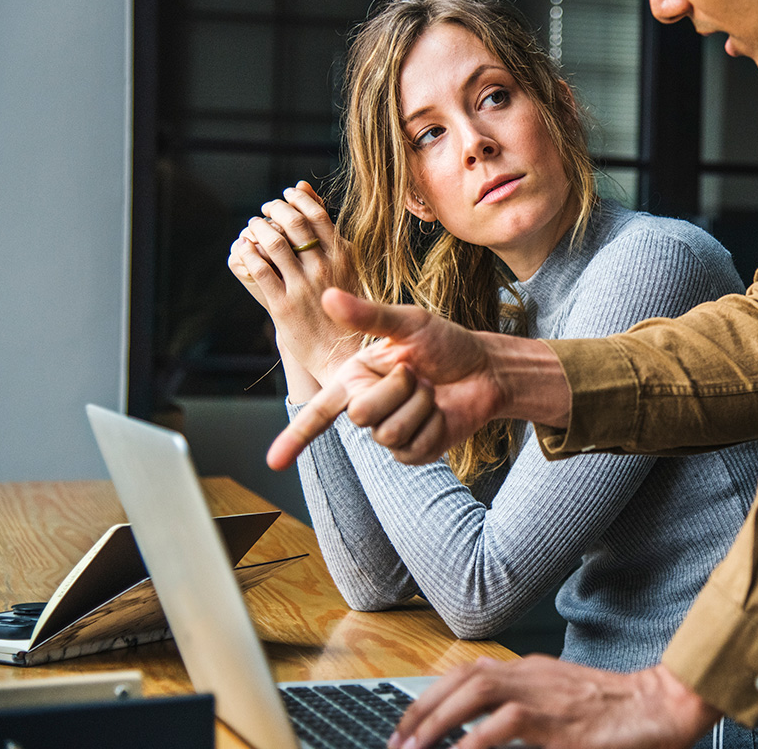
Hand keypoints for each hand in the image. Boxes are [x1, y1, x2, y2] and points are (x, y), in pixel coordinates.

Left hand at [227, 181, 355, 385]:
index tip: (287, 194)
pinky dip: (248, 253)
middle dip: (275, 208)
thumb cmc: (346, 308)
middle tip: (266, 208)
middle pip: (294, 223)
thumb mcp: (347, 268)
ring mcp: (303, 287)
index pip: (317, 214)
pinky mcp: (283, 305)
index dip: (298, 199)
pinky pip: (260, 270)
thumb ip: (329, 234)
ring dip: (258, 228)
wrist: (342, 353)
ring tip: (253, 225)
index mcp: (343, 257)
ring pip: (274, 243)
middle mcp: (324, 269)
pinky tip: (244, 248)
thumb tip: (308, 192)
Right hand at [267, 289, 523, 468]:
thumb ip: (368, 315)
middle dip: (397, 389)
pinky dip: (434, 424)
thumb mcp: (409, 323)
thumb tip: (327, 296)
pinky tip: (441, 412)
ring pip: (389, 432)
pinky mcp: (415, 452)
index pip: (319, 412)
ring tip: (430, 390)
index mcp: (355, 378)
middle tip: (417, 374)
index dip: (295, 438)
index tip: (272, 462)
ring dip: (419, 405)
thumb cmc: (446, 343)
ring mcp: (390, 433)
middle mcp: (367, 407)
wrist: (485, 369)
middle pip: (361, 415)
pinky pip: (414, 447)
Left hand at [387, 658, 720, 748]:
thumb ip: (528, 714)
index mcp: (532, 671)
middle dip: (423, 707)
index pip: (469, 671)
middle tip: (398, 740)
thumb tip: (488, 734)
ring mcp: (546, 693)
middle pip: (463, 677)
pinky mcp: (559, 720)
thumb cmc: (619, 712)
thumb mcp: (565, 706)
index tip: (408, 724)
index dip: (432, 695)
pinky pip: (507, 723)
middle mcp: (533, 674)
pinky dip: (476, 740)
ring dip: (439, 719)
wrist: (664, 706)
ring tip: (415, 748)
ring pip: (477, 691)